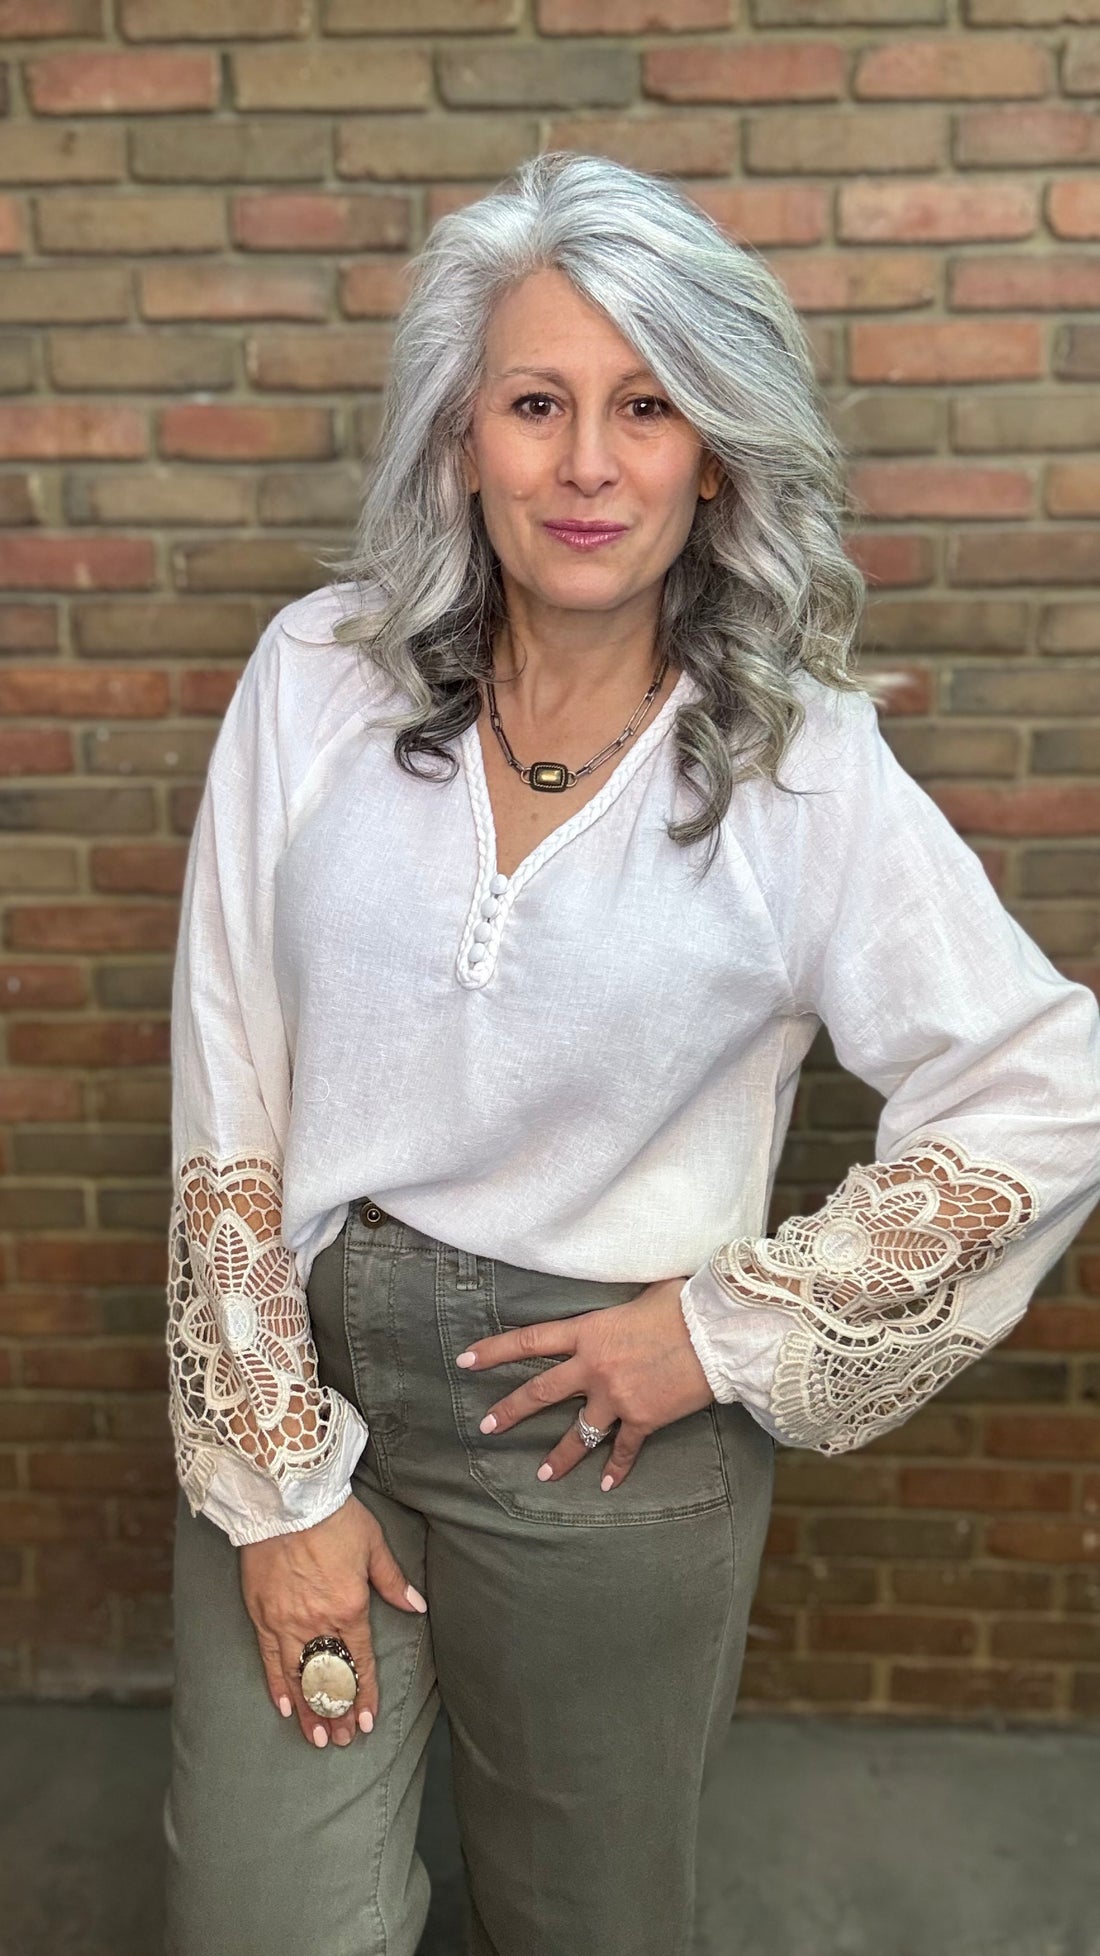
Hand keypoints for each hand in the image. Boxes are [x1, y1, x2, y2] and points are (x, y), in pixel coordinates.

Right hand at [239, 1492, 427, 1749]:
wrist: (286, 1497)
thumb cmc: (334, 1517)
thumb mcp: (373, 1544)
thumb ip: (394, 1581)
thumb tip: (416, 1606)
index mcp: (350, 1608)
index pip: (360, 1663)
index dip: (365, 1696)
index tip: (367, 1722)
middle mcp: (318, 1623)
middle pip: (329, 1678)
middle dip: (338, 1712)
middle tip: (343, 1740)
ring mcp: (286, 1622)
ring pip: (299, 1678)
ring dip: (309, 1710)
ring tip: (317, 1737)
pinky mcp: (261, 1615)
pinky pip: (269, 1659)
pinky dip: (277, 1685)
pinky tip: (284, 1707)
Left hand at [455, 1276, 714, 1491]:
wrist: (716, 1335)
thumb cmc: (684, 1304)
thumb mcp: (645, 1294)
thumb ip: (624, 1306)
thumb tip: (631, 1302)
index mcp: (588, 1331)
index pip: (529, 1341)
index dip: (494, 1351)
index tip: (465, 1361)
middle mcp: (593, 1367)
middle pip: (540, 1392)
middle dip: (510, 1412)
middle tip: (486, 1426)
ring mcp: (616, 1397)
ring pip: (578, 1432)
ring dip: (559, 1456)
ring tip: (543, 1475)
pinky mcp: (643, 1419)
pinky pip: (625, 1450)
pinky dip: (617, 1468)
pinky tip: (607, 1485)